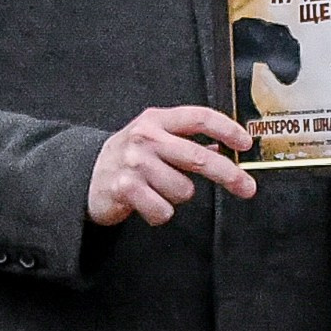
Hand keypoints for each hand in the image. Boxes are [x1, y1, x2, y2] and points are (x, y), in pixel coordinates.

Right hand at [87, 106, 255, 227]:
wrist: (83, 176)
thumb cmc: (127, 157)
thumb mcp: (153, 138)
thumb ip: (184, 139)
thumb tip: (220, 145)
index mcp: (156, 120)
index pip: (199, 117)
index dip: (227, 129)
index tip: (245, 144)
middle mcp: (146, 138)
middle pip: (199, 157)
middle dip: (229, 175)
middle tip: (247, 188)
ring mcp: (134, 163)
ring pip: (183, 190)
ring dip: (176, 197)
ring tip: (156, 190)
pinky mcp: (125, 189)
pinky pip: (164, 211)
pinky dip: (159, 213)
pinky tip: (146, 203)